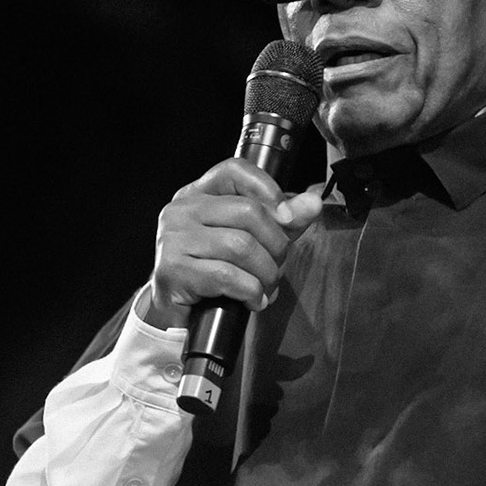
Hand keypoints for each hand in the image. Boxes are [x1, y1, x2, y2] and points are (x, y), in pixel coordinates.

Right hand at [142, 159, 324, 329]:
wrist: (177, 314)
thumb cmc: (213, 272)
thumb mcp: (251, 241)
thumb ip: (282, 221)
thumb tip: (313, 203)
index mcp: (198, 194)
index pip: (234, 170)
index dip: (267, 189)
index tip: (287, 218)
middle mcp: (182, 210)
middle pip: (248, 212)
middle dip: (276, 246)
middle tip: (277, 267)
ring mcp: (173, 238)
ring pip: (241, 246)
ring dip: (266, 274)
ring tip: (266, 288)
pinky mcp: (172, 269)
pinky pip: (226, 275)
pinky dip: (250, 291)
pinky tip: (252, 300)